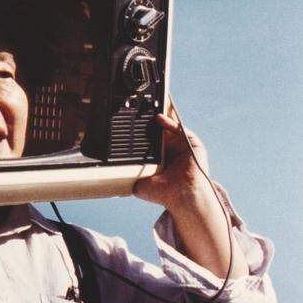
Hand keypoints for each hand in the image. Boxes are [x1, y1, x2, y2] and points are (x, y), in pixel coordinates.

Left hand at [133, 105, 245, 279]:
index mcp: (159, 158)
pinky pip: (180, 128)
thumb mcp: (140, 184)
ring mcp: (182, 146)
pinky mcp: (193, 144)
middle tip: (137, 110)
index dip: (140, 130)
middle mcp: (170, 150)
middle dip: (149, 119)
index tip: (130, 122)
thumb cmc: (163, 194)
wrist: (181, 196)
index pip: (149, 139)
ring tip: (149, 106)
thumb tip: (109, 179)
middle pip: (159, 129)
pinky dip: (170, 121)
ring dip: (161, 115)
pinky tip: (159, 118)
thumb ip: (128, 178)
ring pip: (170, 125)